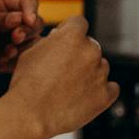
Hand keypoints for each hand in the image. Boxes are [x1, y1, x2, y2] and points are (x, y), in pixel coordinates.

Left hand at [0, 0, 40, 73]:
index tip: (27, 21)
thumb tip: (21, 20)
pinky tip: (2, 59)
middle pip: (36, 22)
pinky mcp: (6, 59)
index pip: (28, 2)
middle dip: (28, 30)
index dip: (31, 10)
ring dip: (23, 46)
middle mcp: (10, 20)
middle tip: (15, 38)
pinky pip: (22, 60)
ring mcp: (10, 40)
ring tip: (7, 51)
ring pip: (33, 42)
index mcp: (2, 2)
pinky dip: (16, 60)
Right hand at [3, 16, 117, 138]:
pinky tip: (87, 96)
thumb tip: (60, 37)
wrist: (29, 115)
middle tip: (64, 71)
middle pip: (90, 46)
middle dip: (79, 54)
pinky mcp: (105, 95)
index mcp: (72, 36)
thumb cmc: (26, 84)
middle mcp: (90, 51)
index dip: (70, 31)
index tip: (64, 43)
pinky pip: (111, 88)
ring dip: (90, 73)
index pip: (79, 23)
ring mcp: (100, 73)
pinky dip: (102, 91)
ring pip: (100, 67)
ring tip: (70, 88)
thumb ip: (52, 41)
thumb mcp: (32, 51)